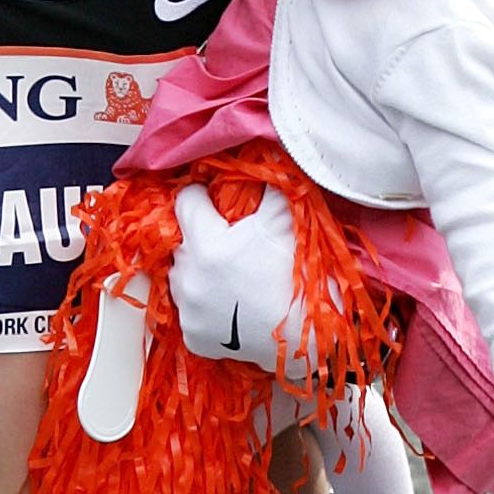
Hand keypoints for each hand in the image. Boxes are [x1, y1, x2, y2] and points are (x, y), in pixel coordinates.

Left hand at [169, 184, 299, 369]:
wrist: (310, 338)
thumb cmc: (298, 276)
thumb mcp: (285, 222)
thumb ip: (271, 185)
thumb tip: (267, 155)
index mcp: (205, 244)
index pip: (186, 201)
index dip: (203, 198)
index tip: (215, 202)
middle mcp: (187, 277)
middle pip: (183, 242)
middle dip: (202, 238)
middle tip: (232, 245)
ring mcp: (189, 310)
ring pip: (183, 277)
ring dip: (200, 273)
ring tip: (231, 277)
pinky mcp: (194, 337)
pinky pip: (192, 312)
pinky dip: (206, 306)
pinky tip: (230, 304)